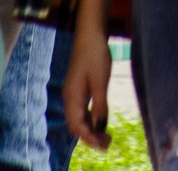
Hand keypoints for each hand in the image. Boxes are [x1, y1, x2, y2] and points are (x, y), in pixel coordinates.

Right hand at [63, 28, 113, 150]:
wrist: (90, 33)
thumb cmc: (95, 55)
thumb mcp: (101, 82)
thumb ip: (100, 106)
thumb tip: (100, 127)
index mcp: (72, 97)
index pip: (78, 126)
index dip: (90, 138)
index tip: (104, 144)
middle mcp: (69, 97)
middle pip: (76, 126)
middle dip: (90, 138)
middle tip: (108, 144)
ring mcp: (72, 93)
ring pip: (79, 119)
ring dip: (91, 130)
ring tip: (106, 137)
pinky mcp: (78, 88)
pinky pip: (81, 110)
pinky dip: (90, 120)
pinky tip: (100, 121)